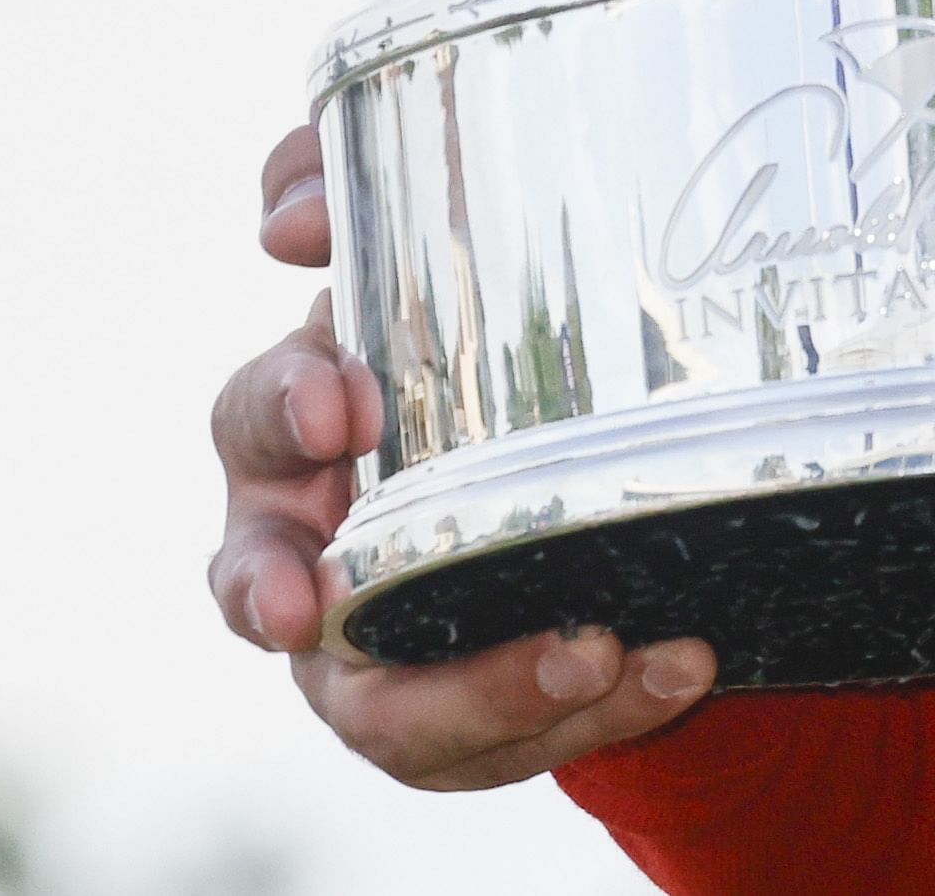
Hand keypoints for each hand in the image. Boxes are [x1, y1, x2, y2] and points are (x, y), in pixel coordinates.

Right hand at [208, 123, 718, 788]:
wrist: (556, 459)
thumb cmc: (472, 346)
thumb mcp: (433, 256)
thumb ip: (366, 195)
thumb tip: (291, 213)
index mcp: (298, 428)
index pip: (252, 413)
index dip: (282, 410)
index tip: (343, 405)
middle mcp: (314, 550)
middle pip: (264, 594)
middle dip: (288, 604)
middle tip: (328, 606)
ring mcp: (379, 655)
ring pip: (393, 710)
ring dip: (487, 686)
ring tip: (595, 650)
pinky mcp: (467, 721)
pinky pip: (516, 738)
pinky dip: (602, 711)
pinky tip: (682, 663)